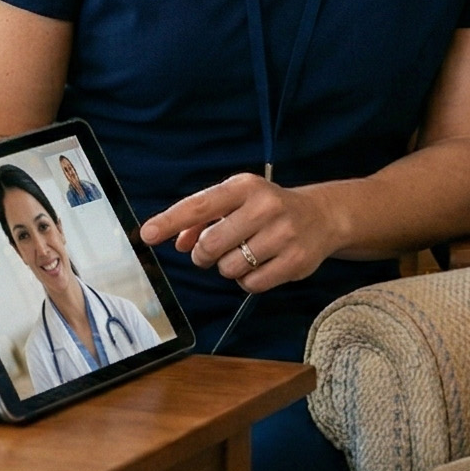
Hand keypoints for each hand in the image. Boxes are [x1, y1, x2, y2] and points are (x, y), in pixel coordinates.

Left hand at [140, 174, 348, 293]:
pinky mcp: (295, 261)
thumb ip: (203, 218)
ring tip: (245, 254)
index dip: (170, 221)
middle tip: (212, 251)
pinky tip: (260, 265)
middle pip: (209, 245)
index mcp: (245, 187)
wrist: (322, 216)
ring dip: (228, 267)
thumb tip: (178, 241)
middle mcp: (264, 207)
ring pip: (229, 267)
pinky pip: (250, 284)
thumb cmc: (268, 208)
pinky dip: (247, 280)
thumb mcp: (237, 201)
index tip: (147, 234)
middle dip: (203, 255)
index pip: (199, 205)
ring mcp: (282, 235)